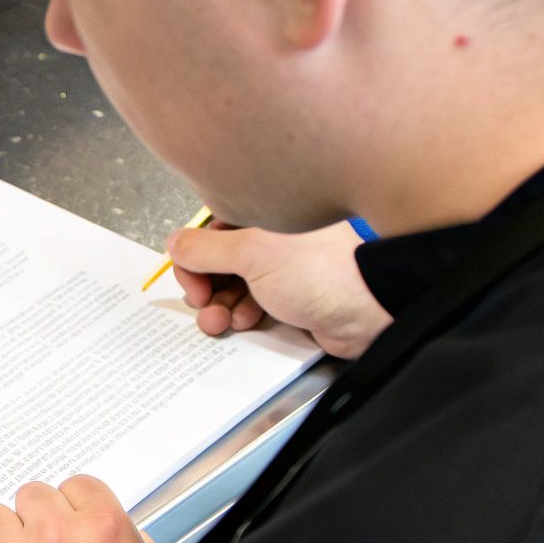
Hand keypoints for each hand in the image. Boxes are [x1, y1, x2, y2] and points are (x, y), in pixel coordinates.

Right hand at [167, 219, 391, 358]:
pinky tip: (247, 323)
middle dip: (204, 289)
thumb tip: (174, 244)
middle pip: (216, 264)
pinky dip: (243, 317)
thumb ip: (204, 248)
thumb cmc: (319, 272)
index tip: (194, 285)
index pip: (207, 235)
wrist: (369, 310)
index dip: (193, 261)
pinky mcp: (290, 299)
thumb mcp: (252, 252)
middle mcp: (268, 241)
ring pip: (232, 290)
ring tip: (221, 323)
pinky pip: (252, 308)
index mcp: (259, 219)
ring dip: (220, 308)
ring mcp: (279, 271)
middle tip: (204, 307)